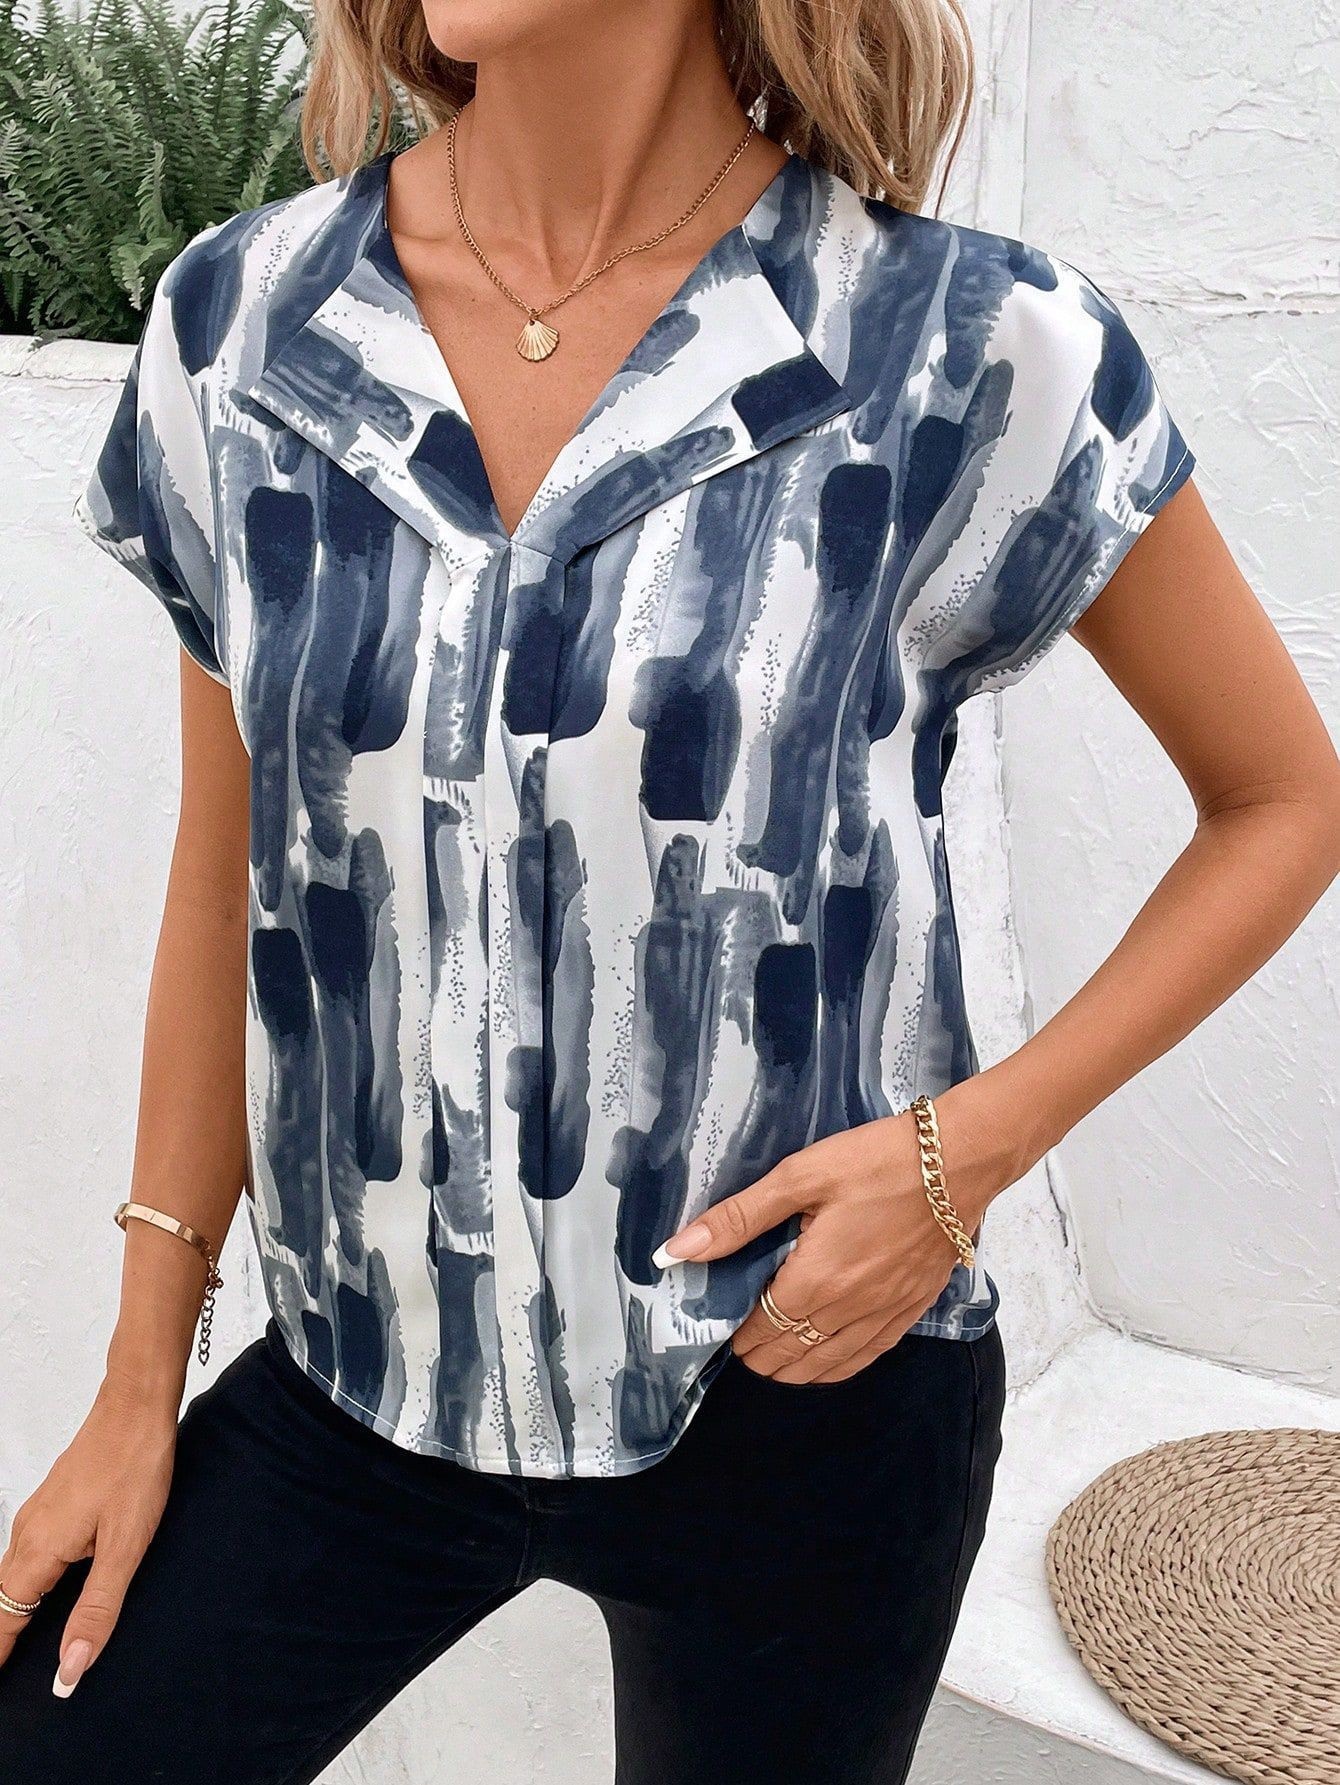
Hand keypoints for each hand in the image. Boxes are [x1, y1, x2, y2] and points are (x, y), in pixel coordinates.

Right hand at [0, 1373, 176, 1694]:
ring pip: (12, 1575)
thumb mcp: (125, 1548)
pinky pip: (28, 1552)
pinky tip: (45, 1590)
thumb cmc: (135, 1468)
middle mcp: (27, 1533)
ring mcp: (38, 1514)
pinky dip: (28, 1581)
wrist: (136, 1406)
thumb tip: (68, 1671)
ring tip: (17, 1642)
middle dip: (1, 1636)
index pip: (2, 1620)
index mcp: (38, 1551)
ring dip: (13, 1610)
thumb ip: (96, 1610)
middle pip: (1, 1600)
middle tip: (7, 1668)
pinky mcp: (53, 1502)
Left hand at [655, 1074, 1028, 1382]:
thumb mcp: (800, 1176)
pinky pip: (867, 1357)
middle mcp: (849, 1311)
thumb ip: (738, 1218)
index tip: (717, 1328)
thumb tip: (675, 1252)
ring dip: (794, 1368)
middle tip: (738, 1343)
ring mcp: (884, 1315)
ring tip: (770, 1359)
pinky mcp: (911, 1309)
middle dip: (759, 1355)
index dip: (735, 1336)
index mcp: (815, 1280)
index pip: (761, 1331)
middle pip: (791, 1356)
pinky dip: (837, 1366)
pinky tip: (826, 1360)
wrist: (960, 1160)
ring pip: (829, 1366)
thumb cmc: (877, 1161)